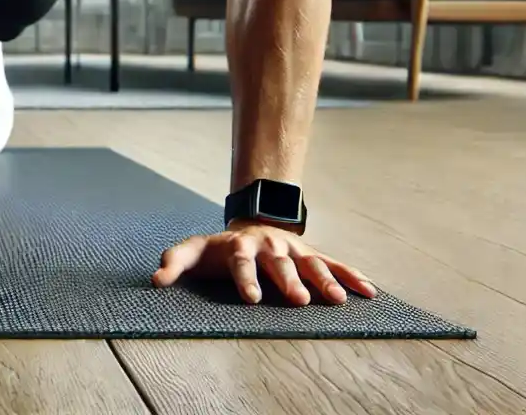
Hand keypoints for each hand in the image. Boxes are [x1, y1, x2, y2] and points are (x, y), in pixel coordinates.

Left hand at [151, 220, 375, 305]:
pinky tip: (368, 291)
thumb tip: (156, 279)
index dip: (247, 281)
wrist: (250, 225)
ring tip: (338, 300)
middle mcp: (270, 248)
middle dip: (291, 282)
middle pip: (281, 266)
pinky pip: (334, 264)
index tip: (252, 300)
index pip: (242, 264)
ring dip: (325, 281)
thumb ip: (175, 262)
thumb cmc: (219, 249)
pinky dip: (351, 276)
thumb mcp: (193, 251)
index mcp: (240, 247)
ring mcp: (293, 250)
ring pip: (312, 264)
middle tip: (301, 300)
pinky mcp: (311, 255)